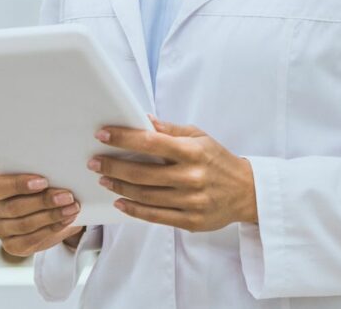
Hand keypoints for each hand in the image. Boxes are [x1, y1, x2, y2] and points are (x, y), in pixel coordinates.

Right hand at [0, 172, 83, 255]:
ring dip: (52, 216)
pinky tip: (67, 220)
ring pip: (24, 224)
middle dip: (44, 201)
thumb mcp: (39, 172)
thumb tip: (64, 168)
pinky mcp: (11, 245)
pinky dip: (52, 228)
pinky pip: (31, 239)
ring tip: (72, 208)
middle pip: (14, 207)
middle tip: (68, 196)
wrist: (43, 206)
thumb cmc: (40, 182)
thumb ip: (43, 169)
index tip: (43, 182)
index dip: (19, 184)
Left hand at [90, 115, 257, 232]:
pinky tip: (120, 201)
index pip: (151, 142)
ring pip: (144, 195)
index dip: (124, 138)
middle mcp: (191, 177)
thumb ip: (171, 130)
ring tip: (104, 178)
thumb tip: (144, 120)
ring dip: (119, 186)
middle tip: (95, 161)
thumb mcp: (200, 137)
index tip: (103, 134)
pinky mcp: (189, 220)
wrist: (246, 191)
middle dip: (114, 165)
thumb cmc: (219, 160)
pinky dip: (133, 209)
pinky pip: (154, 216)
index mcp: (193, 152)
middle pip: (142, 173)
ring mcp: (190, 201)